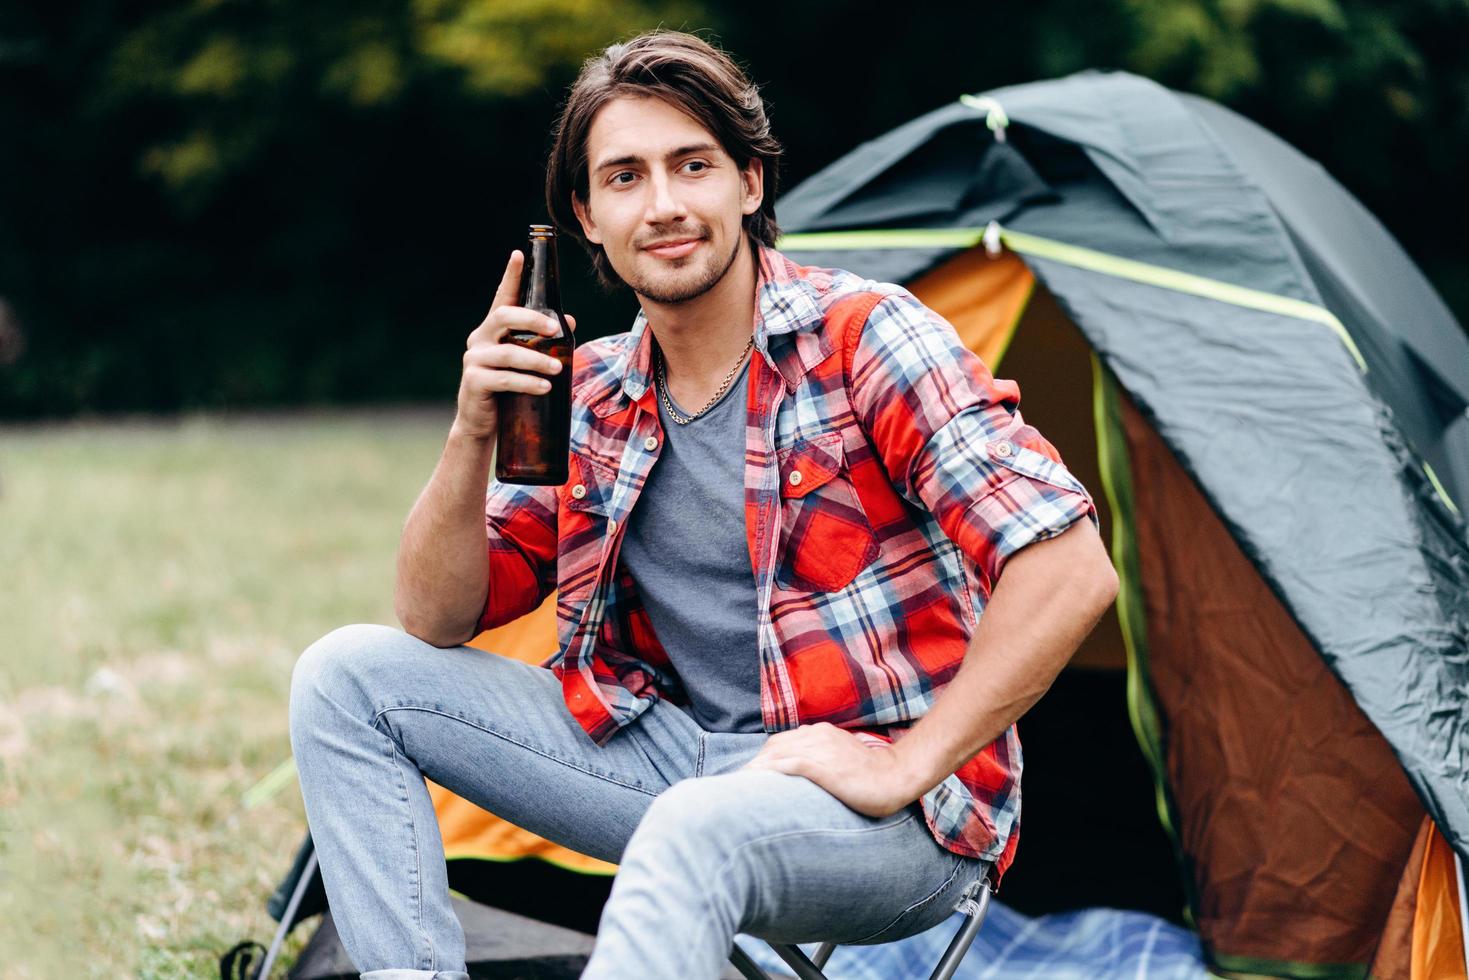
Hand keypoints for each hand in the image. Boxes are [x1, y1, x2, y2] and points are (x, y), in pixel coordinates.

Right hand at [453, 250, 577, 442]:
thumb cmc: (507, 388)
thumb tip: (572, 321)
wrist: (482, 423)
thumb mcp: (527, 363)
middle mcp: (481, 339)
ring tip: (558, 369)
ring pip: (507, 353)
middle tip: (556, 328)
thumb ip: (545, 342)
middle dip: (531, 319)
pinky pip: (504, 379)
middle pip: (503, 316)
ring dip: (536, 359)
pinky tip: (544, 387)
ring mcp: (475, 360)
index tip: (519, 254)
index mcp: (493, 330)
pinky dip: (527, 383)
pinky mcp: (474, 382)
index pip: (502, 297)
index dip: (511, 276)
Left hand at [741, 722, 919, 817]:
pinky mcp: (826, 768)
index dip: (762, 758)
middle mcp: (817, 737)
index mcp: (820, 733)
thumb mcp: (840, 755)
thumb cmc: (869, 772)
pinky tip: (758, 781)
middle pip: (773, 747)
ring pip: (778, 754)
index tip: (750, 774)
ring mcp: (821, 751)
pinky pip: (791, 765)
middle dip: (754, 764)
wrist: (896, 775)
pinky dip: (771, 771)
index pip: (780, 742)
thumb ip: (820, 755)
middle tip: (738, 784)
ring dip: (757, 769)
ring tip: (740, 786)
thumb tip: (798, 768)